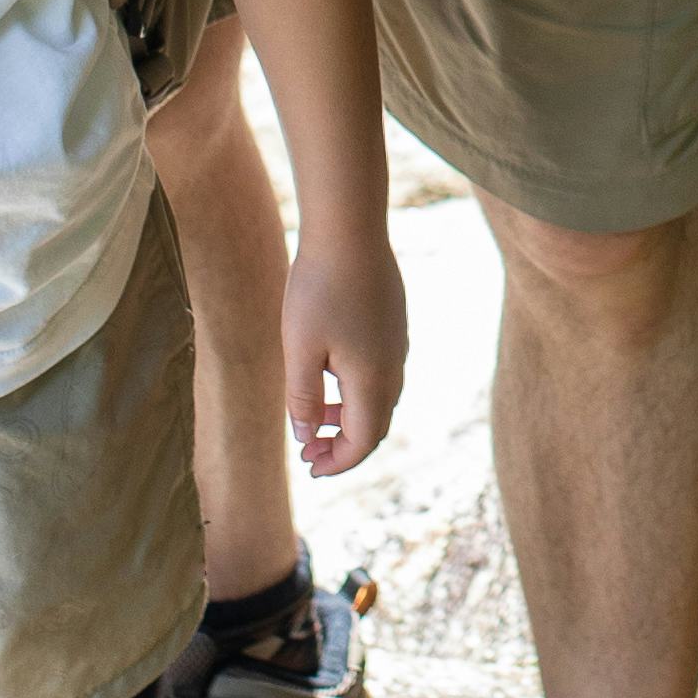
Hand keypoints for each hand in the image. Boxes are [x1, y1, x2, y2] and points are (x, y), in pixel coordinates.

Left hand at [283, 234, 405, 474]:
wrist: (349, 231)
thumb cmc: (318, 289)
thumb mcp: (300, 349)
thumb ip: (303, 398)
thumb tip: (306, 434)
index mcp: (372, 381)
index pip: (362, 441)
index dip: (338, 462)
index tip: (310, 467)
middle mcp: (393, 367)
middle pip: (376, 425)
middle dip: (344, 444)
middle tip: (309, 450)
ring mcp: (397, 344)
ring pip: (380, 398)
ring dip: (350, 416)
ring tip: (315, 414)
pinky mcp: (394, 324)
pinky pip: (382, 373)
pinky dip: (357, 390)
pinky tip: (329, 372)